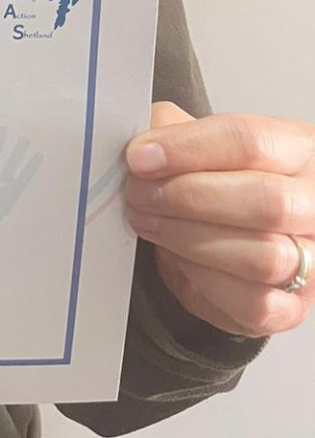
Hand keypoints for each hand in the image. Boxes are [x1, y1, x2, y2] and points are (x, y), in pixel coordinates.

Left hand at [125, 102, 314, 337]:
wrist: (229, 234)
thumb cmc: (217, 178)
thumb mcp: (195, 139)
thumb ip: (170, 130)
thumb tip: (141, 144)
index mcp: (296, 148)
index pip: (250, 141)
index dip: (189, 148)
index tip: (140, 157)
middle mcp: (314, 203)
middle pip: (265, 200)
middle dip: (188, 197)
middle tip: (139, 193)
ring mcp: (311, 259)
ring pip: (262, 256)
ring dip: (188, 239)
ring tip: (147, 221)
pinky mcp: (292, 307)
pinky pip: (255, 304)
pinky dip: (205, 280)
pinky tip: (176, 257)